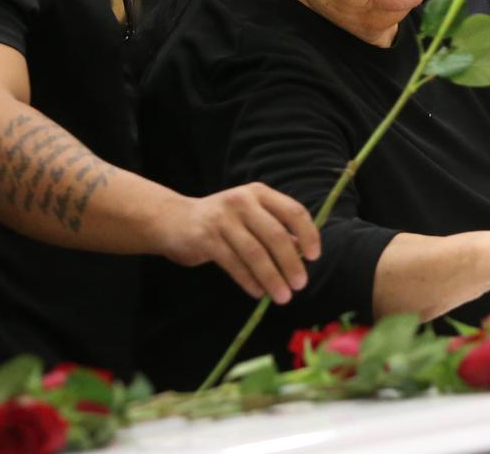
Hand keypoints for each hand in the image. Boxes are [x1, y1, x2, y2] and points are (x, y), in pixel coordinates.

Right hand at [159, 183, 320, 303]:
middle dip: (291, 263)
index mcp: (259, 193)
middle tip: (300, 285)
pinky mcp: (206, 238)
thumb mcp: (251, 217)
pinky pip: (233, 264)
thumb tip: (304, 253)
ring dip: (272, 277)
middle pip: (276, 235)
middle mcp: (242, 201)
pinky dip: (249, 281)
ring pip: (255, 253)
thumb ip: (277, 230)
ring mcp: (222, 219)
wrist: (174, 220)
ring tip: (283, 296)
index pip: (293, 211)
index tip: (315, 257)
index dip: (308, 234)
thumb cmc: (222, 221)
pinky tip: (259, 293)